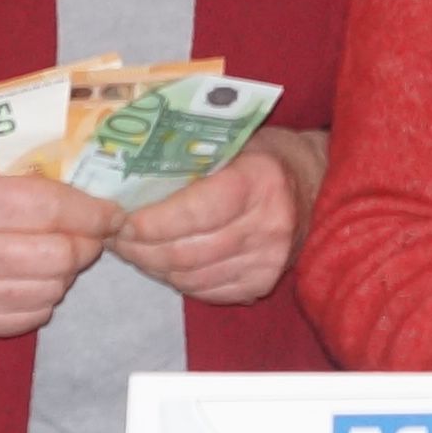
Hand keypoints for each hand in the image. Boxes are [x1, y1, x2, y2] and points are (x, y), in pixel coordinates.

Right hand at [0, 145, 120, 336]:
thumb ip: (22, 166)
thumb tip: (87, 181)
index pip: (47, 209)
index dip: (91, 210)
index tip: (114, 211)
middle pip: (57, 255)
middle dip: (87, 242)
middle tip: (90, 230)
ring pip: (51, 289)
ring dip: (67, 269)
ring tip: (56, 248)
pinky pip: (32, 315)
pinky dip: (45, 294)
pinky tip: (32, 272)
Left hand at [109, 130, 321, 307]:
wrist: (316, 185)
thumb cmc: (265, 157)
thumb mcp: (233, 140)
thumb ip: (189, 156)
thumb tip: (126, 174)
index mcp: (259, 181)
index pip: (195, 211)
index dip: (152, 221)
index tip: (121, 218)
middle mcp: (268, 225)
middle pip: (187, 252)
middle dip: (141, 248)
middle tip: (114, 236)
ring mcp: (268, 260)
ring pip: (190, 277)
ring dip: (153, 266)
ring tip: (132, 248)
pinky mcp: (263, 283)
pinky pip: (205, 291)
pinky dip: (177, 279)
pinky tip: (163, 262)